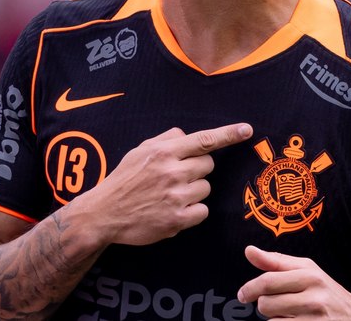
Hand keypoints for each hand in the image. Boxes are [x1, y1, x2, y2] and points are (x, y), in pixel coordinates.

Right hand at [76, 123, 252, 245]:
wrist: (102, 214)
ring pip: (206, 189)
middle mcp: (172, 172)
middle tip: (176, 178)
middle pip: (209, 166)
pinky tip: (174, 210)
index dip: (228, 134)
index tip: (247, 130)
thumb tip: (187, 135)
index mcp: (163, 152)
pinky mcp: (177, 220)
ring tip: (170, 196)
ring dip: (194, 192)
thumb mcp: (140, 151)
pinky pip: (202, 211)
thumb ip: (166, 140)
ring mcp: (175, 197)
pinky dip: (193, 212)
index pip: (204, 140)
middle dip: (198, 170)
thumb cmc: (124, 180)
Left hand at [237, 246, 350, 318]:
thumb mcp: (306, 270)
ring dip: (275, 319)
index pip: (268, 281)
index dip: (249, 288)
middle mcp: (313, 296)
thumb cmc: (327, 292)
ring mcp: (314, 319)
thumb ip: (276, 261)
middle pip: (266, 303)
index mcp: (310, 275)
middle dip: (265, 305)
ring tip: (290, 314)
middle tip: (277, 304)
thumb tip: (249, 250)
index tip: (244, 294)